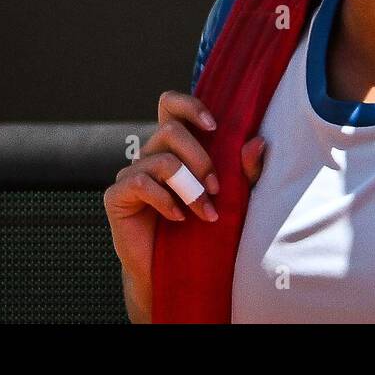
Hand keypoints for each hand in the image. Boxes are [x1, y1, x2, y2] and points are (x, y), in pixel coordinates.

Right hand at [103, 90, 265, 285]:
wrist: (172, 269)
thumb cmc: (201, 227)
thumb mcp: (232, 197)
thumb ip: (244, 171)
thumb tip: (258, 142)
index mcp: (174, 146)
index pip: (170, 105)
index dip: (189, 106)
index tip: (214, 125)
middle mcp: (150, 153)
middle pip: (170, 130)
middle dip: (200, 159)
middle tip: (216, 188)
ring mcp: (131, 172)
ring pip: (162, 160)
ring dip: (190, 188)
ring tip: (205, 212)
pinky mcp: (117, 195)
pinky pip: (142, 183)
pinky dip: (166, 201)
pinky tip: (179, 218)